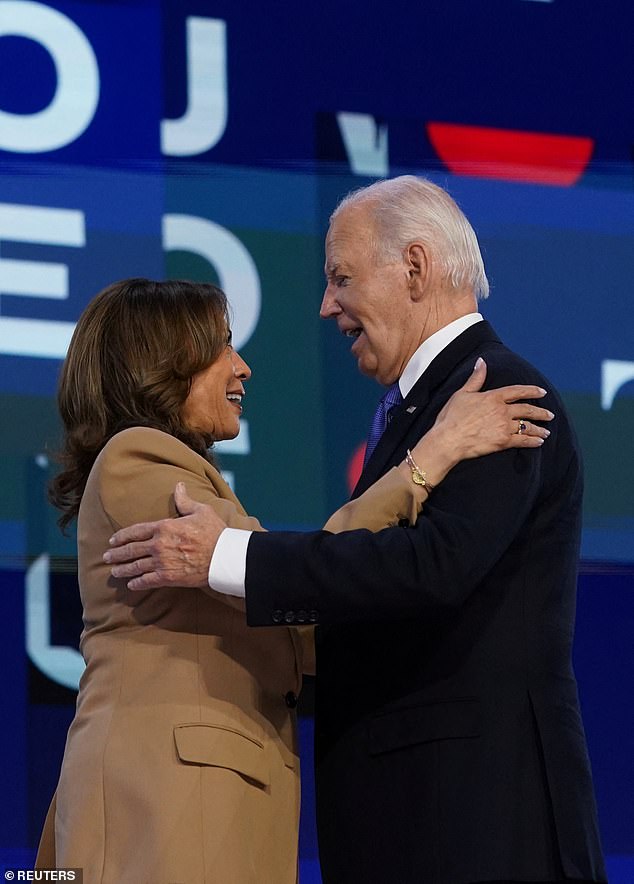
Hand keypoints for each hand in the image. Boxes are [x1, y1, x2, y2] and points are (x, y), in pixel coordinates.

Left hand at [103, 482, 227, 589]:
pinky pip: (147, 581)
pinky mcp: (168, 577)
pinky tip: (131, 585)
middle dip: (117, 554)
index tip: (113, 540)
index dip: (122, 536)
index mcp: (164, 527)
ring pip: (135, 566)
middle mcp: (159, 544)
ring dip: (122, 569)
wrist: (224, 556)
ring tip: (113, 571)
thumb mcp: (200, 511)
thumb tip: (178, 485)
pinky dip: (137, 583)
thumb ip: (185, 500)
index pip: (136, 531)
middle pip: (131, 550)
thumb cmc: (215, 532)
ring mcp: (162, 562)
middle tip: (106, 556)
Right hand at [417, 357, 553, 470]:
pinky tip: (539, 442)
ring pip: (527, 426)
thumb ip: (475, 378)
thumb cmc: (451, 417)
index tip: (542, 392)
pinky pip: (523, 440)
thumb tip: (481, 361)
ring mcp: (504, 426)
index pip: (517, 391)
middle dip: (541, 412)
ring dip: (539, 429)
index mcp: (493, 397)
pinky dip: (533, 441)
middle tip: (550, 415)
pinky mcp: (503, 442)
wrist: (448, 439)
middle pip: (527, 409)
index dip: (531, 391)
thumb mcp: (462, 394)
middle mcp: (502, 411)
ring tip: (546, 432)